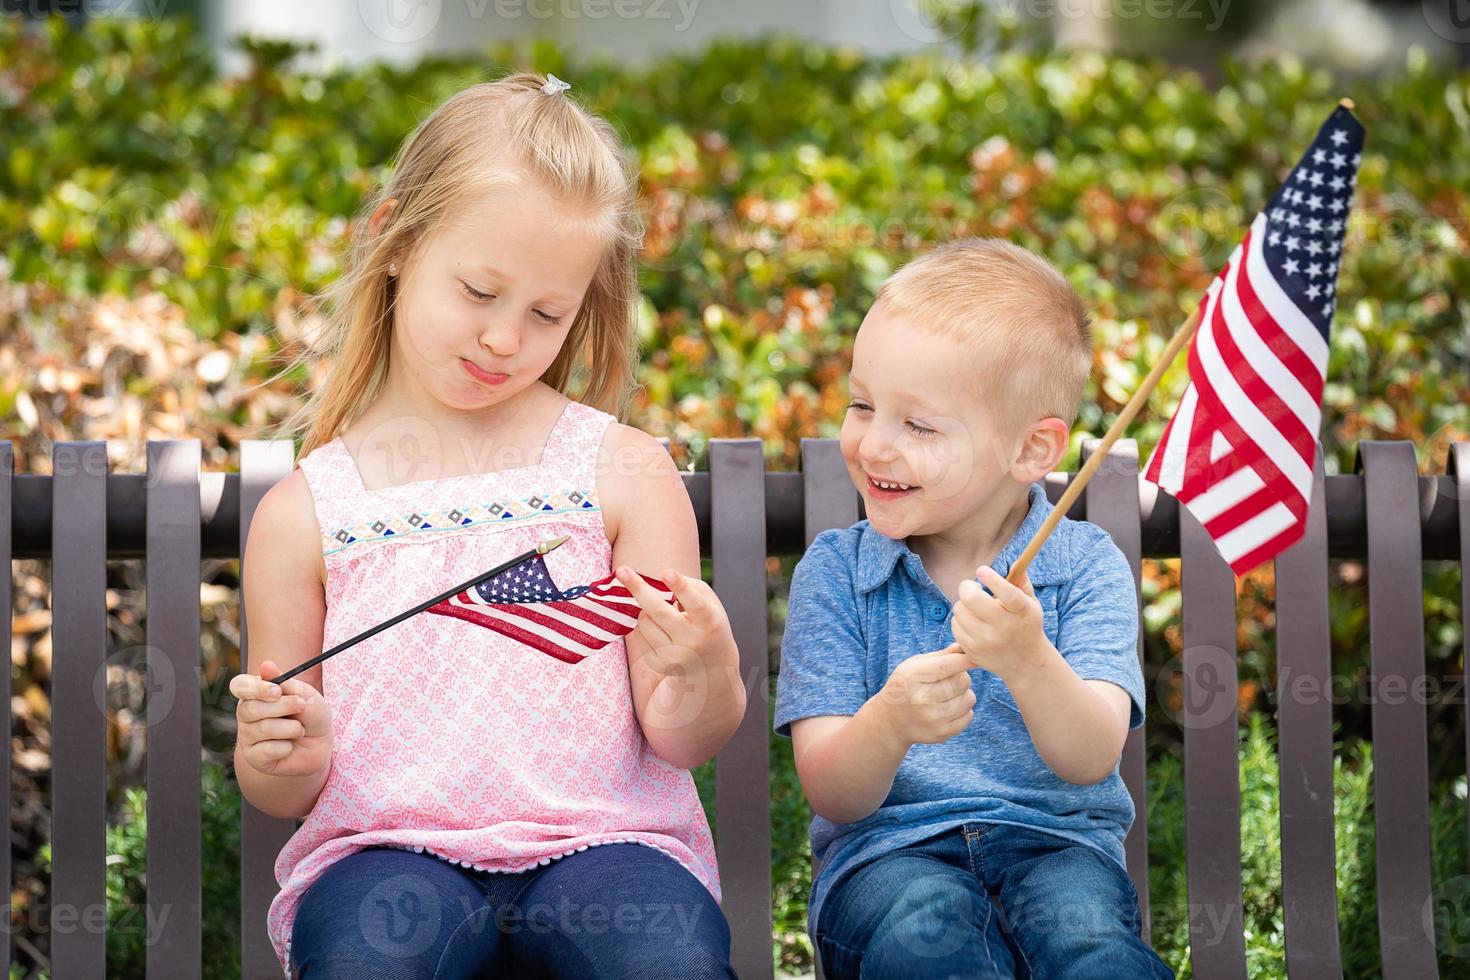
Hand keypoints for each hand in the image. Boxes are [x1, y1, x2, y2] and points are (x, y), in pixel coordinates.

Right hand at [230, 659, 332, 778]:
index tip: (277, 691)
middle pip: (251, 708)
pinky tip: (290, 747)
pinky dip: (287, 747)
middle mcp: (246, 713)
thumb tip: (266, 665)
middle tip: (301, 706)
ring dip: (291, 728)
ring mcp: (247, 736)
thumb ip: (287, 684)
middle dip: (283, 707)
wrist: (320, 745)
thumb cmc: (311, 715)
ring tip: (300, 729)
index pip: (239, 686)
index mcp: (255, 692)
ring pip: (263, 728)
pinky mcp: (254, 757)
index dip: (256, 689)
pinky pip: (267, 750)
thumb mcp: (306, 695)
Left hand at [612, 565, 737, 682]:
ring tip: (661, 615)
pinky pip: (637, 635)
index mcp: (709, 621)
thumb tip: (653, 582)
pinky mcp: (658, 664)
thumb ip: (687, 586)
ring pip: (644, 620)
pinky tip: (657, 629)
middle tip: (621, 570)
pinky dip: (643, 625)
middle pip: (659, 611)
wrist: (712, 665)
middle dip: (638, 588)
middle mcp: (692, 641)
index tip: (667, 573)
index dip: (681, 587)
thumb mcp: (709, 602)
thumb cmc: (708, 623)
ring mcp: (674, 655)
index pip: (695, 603)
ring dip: (645, 610)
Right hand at [873, 643, 976, 747]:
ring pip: (969, 698)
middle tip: (949, 679)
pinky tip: (948, 708)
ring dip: (963, 694)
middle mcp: (922, 700)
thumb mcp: (913, 666)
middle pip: (962, 681)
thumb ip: (940, 656)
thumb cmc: (905, 686)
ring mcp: (932, 719)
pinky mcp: (942, 733)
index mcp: (912, 677)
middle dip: (961, 676)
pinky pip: (969, 716)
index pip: (946, 666)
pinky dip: (963, 710)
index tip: (975, 657)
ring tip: (948, 694)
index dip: (965, 660)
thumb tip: (963, 648)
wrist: (891, 721)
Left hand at [952, 565, 1047, 682]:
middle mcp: (1004, 628)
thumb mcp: (1031, 604)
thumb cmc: (1026, 625)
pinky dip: (960, 619)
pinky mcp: (973, 650)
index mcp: (1022, 612)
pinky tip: (971, 622)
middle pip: (973, 599)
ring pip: (959, 610)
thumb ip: (1021, 583)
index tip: (981, 570)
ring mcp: (987, 641)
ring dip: (963, 604)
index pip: (1007, 593)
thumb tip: (1015, 562)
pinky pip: (955, 625)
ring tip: (975, 607)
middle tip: (973, 588)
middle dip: (967, 587)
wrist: (1026, 663)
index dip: (992, 579)